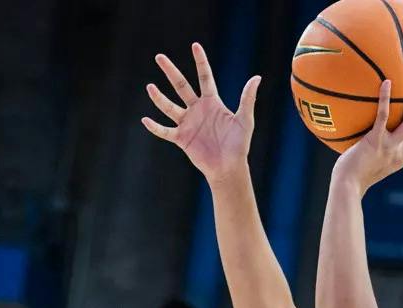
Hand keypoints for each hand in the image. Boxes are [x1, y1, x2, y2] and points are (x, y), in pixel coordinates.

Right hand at [142, 43, 260, 187]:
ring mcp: (188, 123)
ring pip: (169, 107)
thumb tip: (257, 78)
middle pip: (181, 86)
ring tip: (150, 87)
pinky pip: (165, 131)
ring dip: (159, 98)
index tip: (195, 46)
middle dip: (170, 71)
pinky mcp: (181, 138)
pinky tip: (145, 120)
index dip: (200, 62)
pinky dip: (155, 127)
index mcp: (212, 103)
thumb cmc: (239, 145)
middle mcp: (197, 110)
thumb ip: (247, 99)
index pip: (204, 77)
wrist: (229, 167)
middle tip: (159, 57)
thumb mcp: (244, 120)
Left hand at [332, 81, 402, 193]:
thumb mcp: (370, 169)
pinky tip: (387, 82)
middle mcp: (400, 153)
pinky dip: (385, 98)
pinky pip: (383, 115)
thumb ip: (374, 157)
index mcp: (400, 160)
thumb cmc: (353, 179)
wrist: (348, 186)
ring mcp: (389, 146)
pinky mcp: (375, 140)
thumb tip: (367, 146)